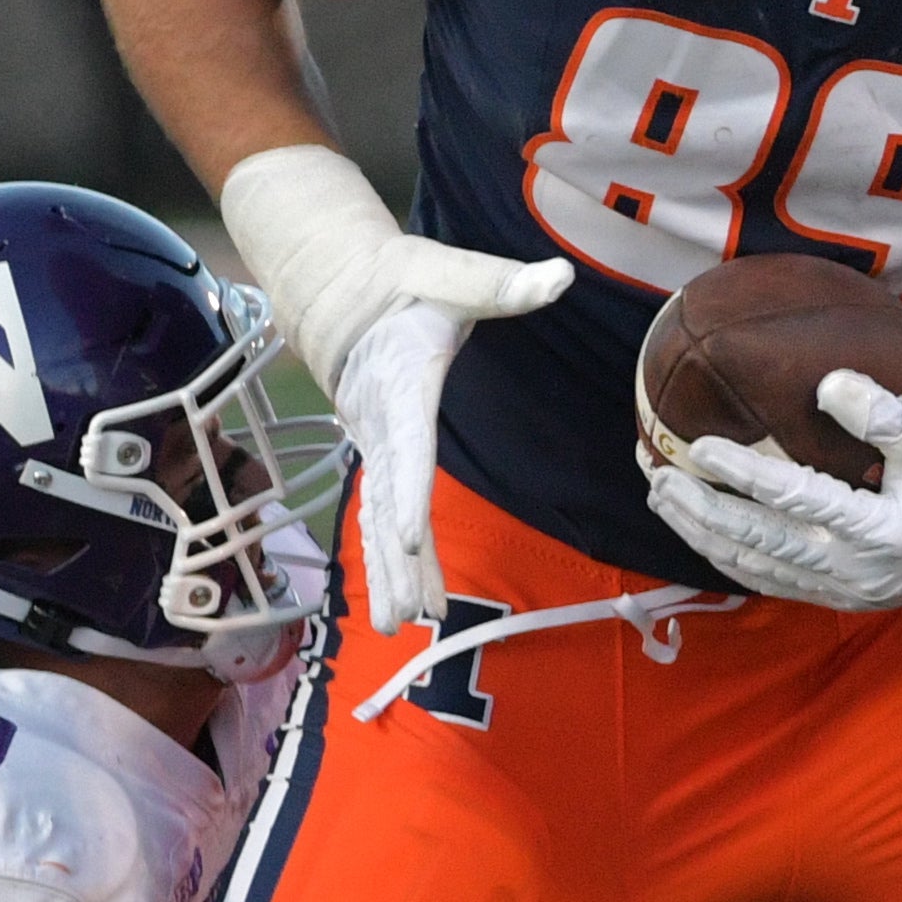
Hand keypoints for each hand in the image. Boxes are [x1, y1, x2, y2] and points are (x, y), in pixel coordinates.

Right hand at [333, 291, 552, 635]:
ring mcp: (373, 445)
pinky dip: (390, 558)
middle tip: (401, 617)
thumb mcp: (452, 273)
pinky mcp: (378, 455)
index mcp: (401, 385)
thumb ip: (503, 283)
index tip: (409, 540)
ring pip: (377, 519)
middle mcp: (378, 425)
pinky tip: (405, 598)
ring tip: (394, 628)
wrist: (342, 287)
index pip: (407, 447)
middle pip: (385, 504)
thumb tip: (560, 276)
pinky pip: (379, 514)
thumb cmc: (405, 282)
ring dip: (388, 574)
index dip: (407, 494)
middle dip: (393, 564)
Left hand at [646, 372, 901, 619]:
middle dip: (702, 511)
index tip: (702, 446)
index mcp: (886, 534)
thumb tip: (829, 383)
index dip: (748, 475)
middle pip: (762, 544)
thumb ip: (888, 415)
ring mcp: (844, 592)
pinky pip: (770, 581)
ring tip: (660, 495)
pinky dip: (727, 557)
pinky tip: (696, 529)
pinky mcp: (836, 597)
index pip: (801, 502)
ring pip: (756, 568)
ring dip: (702, 534)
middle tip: (657, 475)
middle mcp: (858, 573)